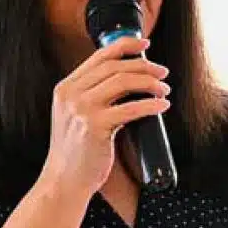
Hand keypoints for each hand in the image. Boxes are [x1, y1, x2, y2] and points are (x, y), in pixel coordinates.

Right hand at [41, 36, 169, 201]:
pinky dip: (151, 105)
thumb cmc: (75, 155)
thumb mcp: (74, 118)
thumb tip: (127, 83)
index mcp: (65, 89)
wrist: (63, 182)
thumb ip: (90, 98)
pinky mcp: (94, 126)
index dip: (125, 45)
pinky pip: (130, 109)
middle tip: (162, 74)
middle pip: (114, 66)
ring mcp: (81, 110)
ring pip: (123, 81)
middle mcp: (71, 95)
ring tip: (163, 90)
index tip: (145, 44)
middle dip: (144, 66)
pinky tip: (162, 106)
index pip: (99, 56)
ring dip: (149, 82)